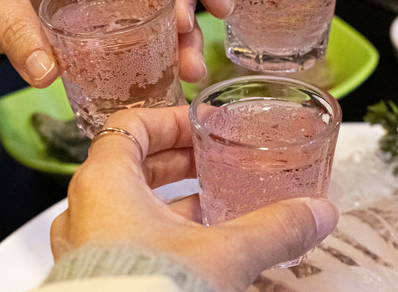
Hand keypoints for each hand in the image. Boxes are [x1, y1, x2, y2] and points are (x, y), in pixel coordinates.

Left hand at [0, 0, 205, 86]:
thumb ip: (19, 31)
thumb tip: (49, 73)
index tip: (187, 14)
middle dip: (177, 20)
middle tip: (192, 57)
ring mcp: (76, 1)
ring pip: (131, 18)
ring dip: (158, 44)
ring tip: (183, 74)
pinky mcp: (61, 29)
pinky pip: (103, 43)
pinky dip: (124, 60)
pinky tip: (144, 82)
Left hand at [50, 106, 337, 290]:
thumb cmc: (151, 287)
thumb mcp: (223, 254)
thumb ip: (272, 229)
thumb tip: (315, 213)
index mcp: (104, 182)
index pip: (129, 126)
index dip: (168, 122)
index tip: (202, 128)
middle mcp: (84, 208)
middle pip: (130, 164)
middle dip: (177, 162)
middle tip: (214, 162)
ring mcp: (82, 243)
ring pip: (127, 205)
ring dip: (170, 202)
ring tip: (214, 207)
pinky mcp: (91, 273)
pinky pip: (122, 238)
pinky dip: (157, 234)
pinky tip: (194, 249)